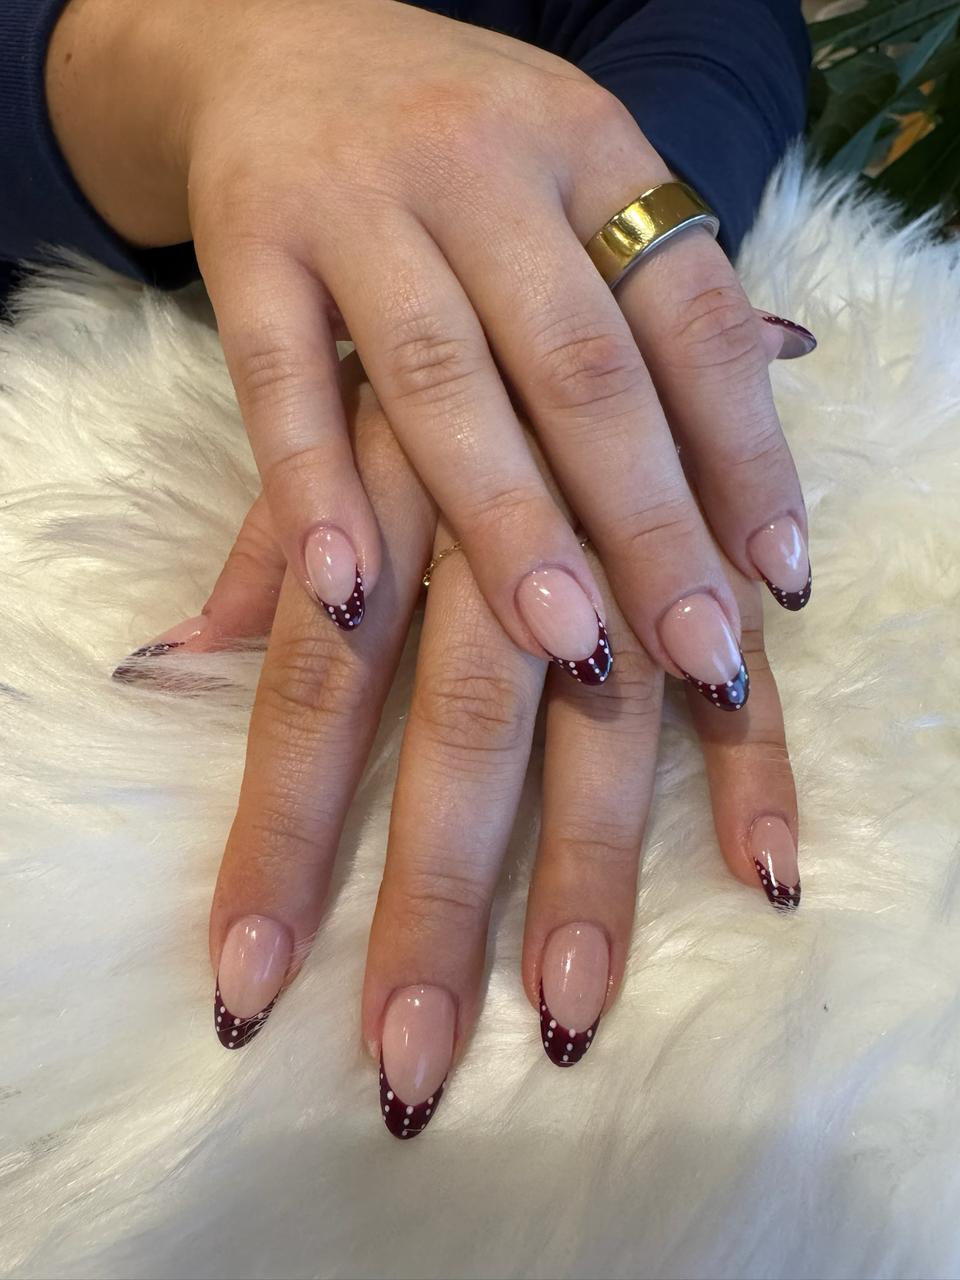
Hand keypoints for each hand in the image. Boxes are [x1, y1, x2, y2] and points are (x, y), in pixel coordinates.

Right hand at [50, 0, 815, 708]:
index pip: (693, 316)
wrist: (280, 39)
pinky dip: (313, 488)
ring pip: (443, 379)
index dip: (747, 454)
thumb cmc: (460, 149)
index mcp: (595, 151)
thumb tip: (774, 425)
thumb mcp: (574, 183)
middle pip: (582, 366)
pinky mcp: (249, 244)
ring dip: (507, 521)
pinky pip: (282, 380)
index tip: (780, 580)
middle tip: (698, 648)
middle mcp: (488, 166)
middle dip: (648, 522)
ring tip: (565, 642)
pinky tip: (346, 586)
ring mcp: (359, 201)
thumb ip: (650, 301)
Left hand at [120, 355, 799, 1136]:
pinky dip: (758, 745)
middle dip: (434, 889)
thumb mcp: (306, 401)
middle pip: (461, 719)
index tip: (246, 982)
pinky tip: (764, 862)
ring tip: (572, 998)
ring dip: (592, 854)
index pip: (314, 686)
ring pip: (607, 699)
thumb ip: (264, 538)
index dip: (277, 834)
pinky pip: (748, 668)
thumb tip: (164, 666)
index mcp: (377, 480)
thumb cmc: (388, 296)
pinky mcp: (711, 519)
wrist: (474, 128)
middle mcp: (495, 501)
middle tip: (414, 1056)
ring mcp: (616, 508)